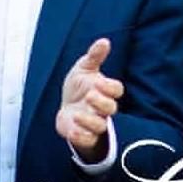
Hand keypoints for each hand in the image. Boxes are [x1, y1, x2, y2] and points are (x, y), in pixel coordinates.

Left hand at [56, 39, 124, 162]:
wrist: (66, 108)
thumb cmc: (79, 87)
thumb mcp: (83, 68)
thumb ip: (94, 56)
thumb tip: (104, 41)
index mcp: (105, 91)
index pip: (116, 90)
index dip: (110, 87)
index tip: (98, 82)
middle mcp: (102, 108)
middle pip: (111, 108)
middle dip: (101, 102)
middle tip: (89, 96)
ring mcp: (94, 123)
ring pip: (100, 126)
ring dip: (89, 121)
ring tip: (77, 114)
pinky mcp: (84, 136)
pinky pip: (88, 140)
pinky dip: (81, 136)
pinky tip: (71, 129)